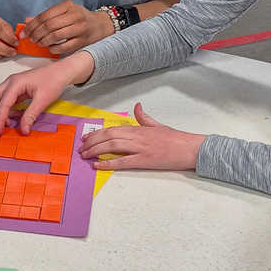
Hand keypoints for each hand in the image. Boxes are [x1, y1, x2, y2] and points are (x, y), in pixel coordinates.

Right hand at [0, 52, 94, 134]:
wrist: (61, 71)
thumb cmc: (53, 82)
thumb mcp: (43, 100)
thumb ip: (31, 115)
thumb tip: (23, 130)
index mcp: (15, 83)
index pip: (2, 104)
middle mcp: (10, 82)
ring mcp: (12, 84)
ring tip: (11, 122)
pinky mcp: (16, 88)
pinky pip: (5, 99)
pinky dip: (6, 109)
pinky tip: (17, 115)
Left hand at [20, 0, 113, 55]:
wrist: (100, 25)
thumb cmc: (78, 18)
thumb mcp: (63, 13)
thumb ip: (45, 17)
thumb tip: (26, 21)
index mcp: (67, 5)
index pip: (44, 16)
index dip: (32, 26)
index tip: (24, 33)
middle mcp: (74, 15)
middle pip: (49, 26)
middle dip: (36, 34)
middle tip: (32, 39)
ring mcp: (80, 28)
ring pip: (55, 36)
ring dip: (44, 42)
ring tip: (40, 43)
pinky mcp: (83, 40)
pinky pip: (64, 47)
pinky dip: (54, 49)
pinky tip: (51, 48)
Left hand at [79, 103, 204, 170]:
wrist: (189, 148)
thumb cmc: (174, 139)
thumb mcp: (157, 125)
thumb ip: (144, 117)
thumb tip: (137, 106)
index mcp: (138, 129)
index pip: (113, 129)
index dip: (97, 133)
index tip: (87, 138)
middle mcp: (136, 137)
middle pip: (109, 136)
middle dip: (92, 142)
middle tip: (81, 148)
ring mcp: (140, 148)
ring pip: (112, 146)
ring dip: (95, 151)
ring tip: (85, 155)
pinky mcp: (144, 160)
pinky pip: (122, 162)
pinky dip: (108, 163)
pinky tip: (97, 165)